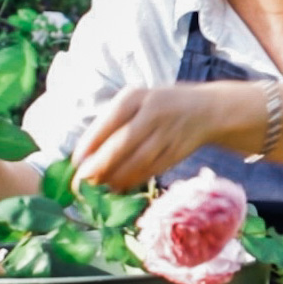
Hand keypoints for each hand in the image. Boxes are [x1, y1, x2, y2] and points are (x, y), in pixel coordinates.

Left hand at [72, 84, 222, 191]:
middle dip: (100, 165)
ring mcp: (168, 132)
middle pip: (123, 143)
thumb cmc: (158, 106)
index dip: (91, 143)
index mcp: (137, 96)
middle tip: (82, 181)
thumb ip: (111, 123)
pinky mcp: (178, 151)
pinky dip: (134, 180)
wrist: (206, 110)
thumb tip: (84, 156)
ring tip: (98, 187)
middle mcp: (154, 112)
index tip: (75, 162)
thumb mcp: (136, 102)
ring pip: (138, 160)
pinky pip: (152, 169)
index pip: (110, 120)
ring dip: (115, 177)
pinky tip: (119, 187)